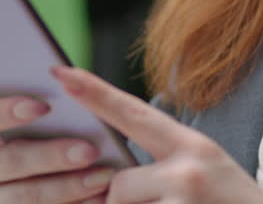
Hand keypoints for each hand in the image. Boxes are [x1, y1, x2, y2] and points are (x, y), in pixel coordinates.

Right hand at [0, 96, 116, 203]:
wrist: (30, 178)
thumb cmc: (33, 137)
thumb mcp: (30, 121)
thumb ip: (40, 104)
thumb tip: (69, 81)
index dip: (5, 111)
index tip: (44, 106)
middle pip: (7, 161)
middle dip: (52, 155)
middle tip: (90, 149)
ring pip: (25, 196)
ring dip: (68, 186)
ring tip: (103, 177)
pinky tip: (98, 197)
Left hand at [52, 66, 262, 203]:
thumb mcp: (202, 170)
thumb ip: (160, 165)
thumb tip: (109, 178)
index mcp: (192, 146)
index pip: (133, 114)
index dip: (94, 93)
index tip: (60, 72)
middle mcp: (188, 170)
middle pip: (118, 184)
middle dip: (121, 203)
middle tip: (162, 202)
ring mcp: (185, 202)